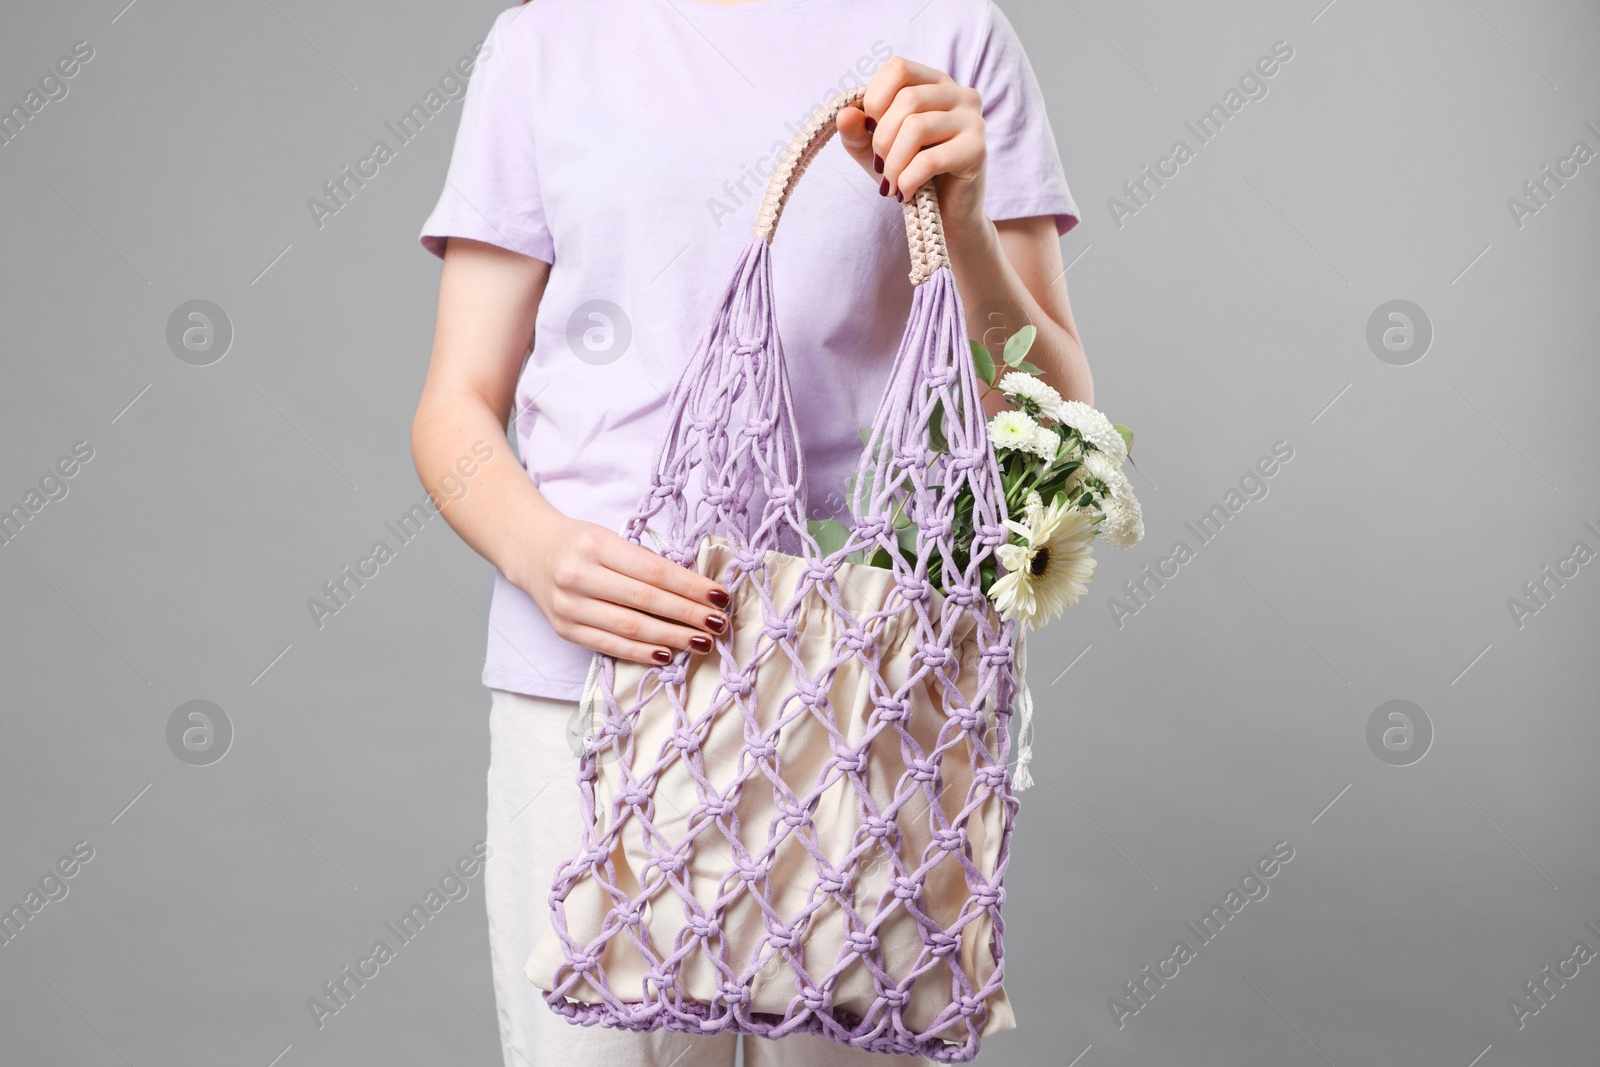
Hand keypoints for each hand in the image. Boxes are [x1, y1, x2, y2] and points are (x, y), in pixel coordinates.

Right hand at [518, 515, 730, 666]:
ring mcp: (569, 606)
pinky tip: (667, 654)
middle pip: (645, 601)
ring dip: (672, 637)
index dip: (690, 586)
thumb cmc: (582, 543)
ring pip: (630, 627)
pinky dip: (641, 652)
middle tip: (718, 623)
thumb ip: (645, 562)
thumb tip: (695, 591)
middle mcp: (578, 575)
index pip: (653, 571)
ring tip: (702, 641)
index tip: (719, 596)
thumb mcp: (610, 538)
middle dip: (688, 614)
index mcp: (595, 545)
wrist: (531, 552)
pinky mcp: (564, 630)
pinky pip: (609, 645)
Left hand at [836, 56, 989, 243]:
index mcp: (934, 83)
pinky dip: (908, 179)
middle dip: (882, 139)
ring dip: (894, 163)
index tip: (870, 131)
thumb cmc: (911, 174)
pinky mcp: (977, 150)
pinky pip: (930, 160)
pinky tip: (905, 193)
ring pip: (917, 127)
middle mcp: (959, 93)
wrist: (945, 215)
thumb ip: (857, 131)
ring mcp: (973, 119)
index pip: (898, 67)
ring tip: (891, 184)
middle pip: (907, 99)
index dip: (875, 99)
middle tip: (881, 167)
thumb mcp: (875, 150)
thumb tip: (844, 115)